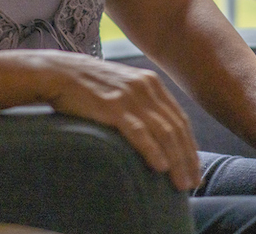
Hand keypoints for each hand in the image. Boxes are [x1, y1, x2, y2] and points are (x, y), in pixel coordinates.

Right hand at [29, 51, 201, 191]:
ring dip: (176, 161)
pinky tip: (161, 167)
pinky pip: (139, 132)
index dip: (191, 146)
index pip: (180, 119)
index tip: (196, 168)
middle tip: (194, 182)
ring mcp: (131, 96)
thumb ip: (142, 104)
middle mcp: (147, 87)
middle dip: (188, 159)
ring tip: (181, 183)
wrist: (60, 73)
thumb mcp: (123, 87)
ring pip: (163, 133)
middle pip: (176, 129)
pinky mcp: (114, 106)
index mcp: (152, 83)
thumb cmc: (89, 86)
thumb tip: (157, 132)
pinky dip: (153, 151)